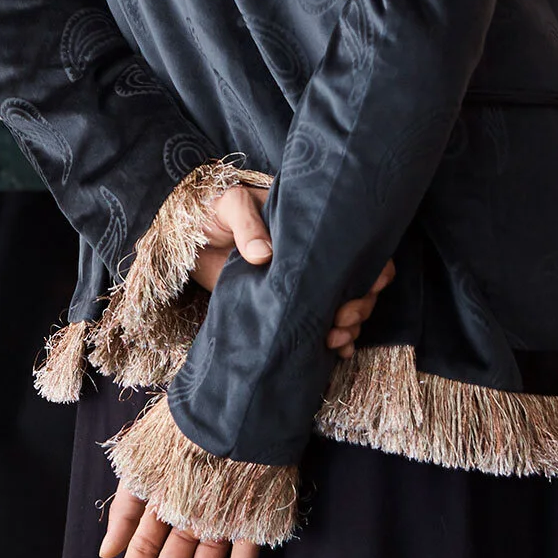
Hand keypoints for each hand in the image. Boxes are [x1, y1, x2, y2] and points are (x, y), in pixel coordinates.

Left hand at [190, 183, 392, 354]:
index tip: (358, 288)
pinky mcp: (285, 307)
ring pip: (345, 307)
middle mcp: (313, 258)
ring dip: (349, 326)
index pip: (355, 245)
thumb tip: (264, 254)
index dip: (370, 268)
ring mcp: (302, 285)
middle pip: (359, 283)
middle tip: (340, 318)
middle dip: (360, 305)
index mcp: (310, 228)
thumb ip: (247, 224)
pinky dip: (335, 341)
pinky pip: (319, 326)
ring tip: (332, 338)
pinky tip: (335, 352)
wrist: (187, 240)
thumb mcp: (231, 205)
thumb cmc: (212, 213)